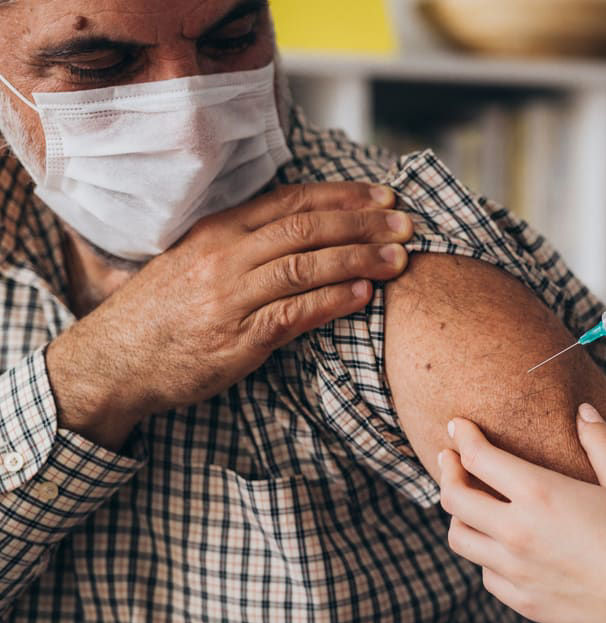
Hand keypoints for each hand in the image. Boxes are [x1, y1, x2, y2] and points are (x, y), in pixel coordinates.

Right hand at [46, 182, 413, 448]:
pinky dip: (333, 301)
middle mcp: (225, 257)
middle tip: (407, 224)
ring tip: (399, 259)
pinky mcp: (237, 340)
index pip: (292, 201)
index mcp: (219, 230)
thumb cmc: (163, 312)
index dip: (344, 196)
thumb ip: (246, 242)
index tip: (384, 196)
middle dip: (365, 224)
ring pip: (306, 266)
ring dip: (360, 260)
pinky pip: (294, 314)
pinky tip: (364, 295)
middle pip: (308, 228)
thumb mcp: (196, 260)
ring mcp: (230, 298)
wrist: (114, 361)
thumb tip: (308, 227)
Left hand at [434, 404, 605, 622]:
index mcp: (540, 493)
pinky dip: (483, 554)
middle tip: (451, 458)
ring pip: (459, 539)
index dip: (463, 437)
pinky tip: (499, 546)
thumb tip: (584, 411)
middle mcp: (517, 531)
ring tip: (469, 503)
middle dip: (447, 472)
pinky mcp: (522, 601)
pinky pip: (485, 573)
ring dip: (458, 516)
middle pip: (454, 498)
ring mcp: (515, 570)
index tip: (458, 426)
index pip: (479, 458)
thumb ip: (601, 444)